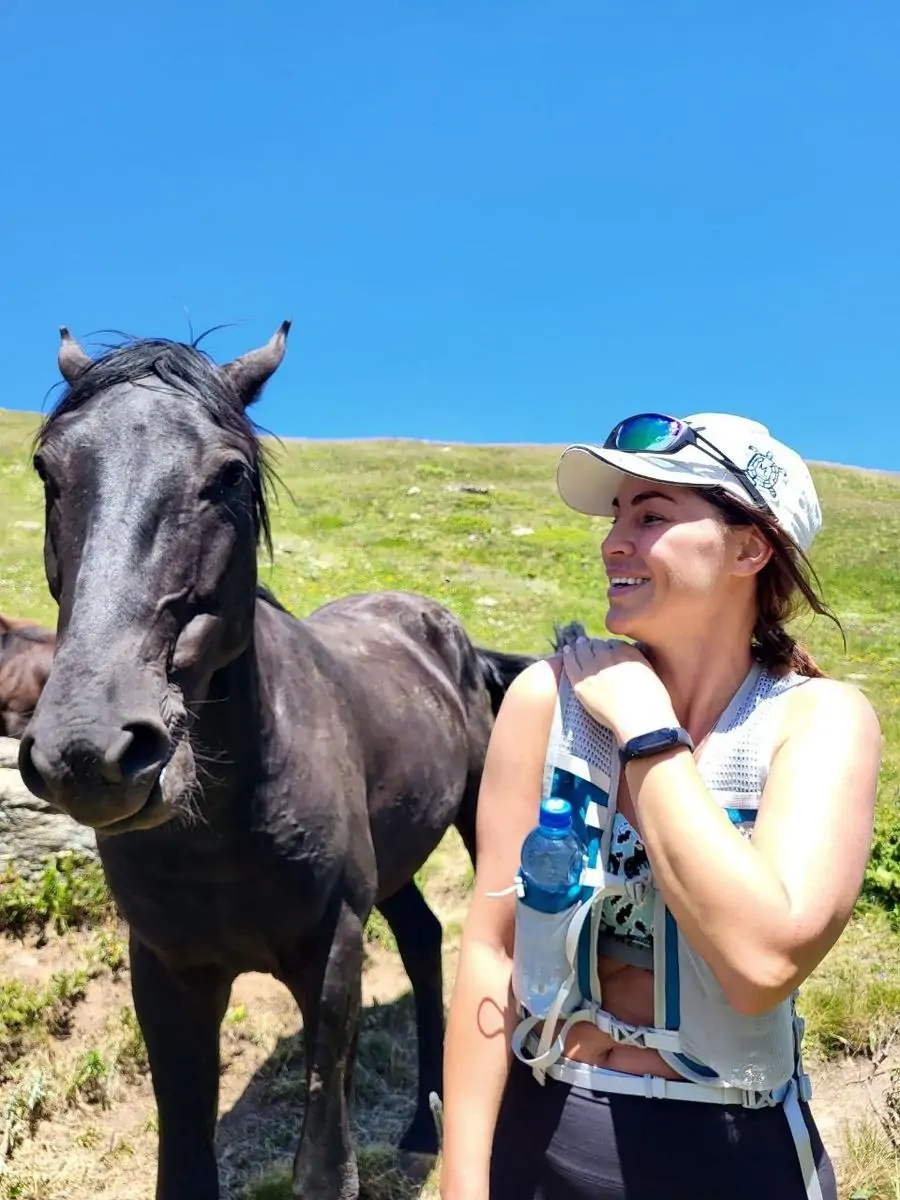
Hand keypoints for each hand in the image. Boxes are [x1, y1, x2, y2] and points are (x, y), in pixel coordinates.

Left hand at [561, 636, 675, 743]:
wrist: (640, 720)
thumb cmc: (653, 704)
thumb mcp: (651, 675)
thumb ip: (640, 663)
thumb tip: (632, 661)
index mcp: (628, 654)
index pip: (615, 644)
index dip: (610, 647)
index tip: (608, 650)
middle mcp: (610, 657)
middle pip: (598, 646)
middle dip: (595, 645)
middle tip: (589, 644)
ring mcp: (594, 669)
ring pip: (583, 651)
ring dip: (581, 646)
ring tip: (578, 644)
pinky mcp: (581, 683)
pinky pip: (571, 663)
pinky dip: (568, 655)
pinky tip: (566, 651)